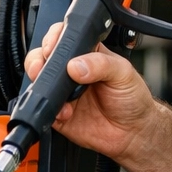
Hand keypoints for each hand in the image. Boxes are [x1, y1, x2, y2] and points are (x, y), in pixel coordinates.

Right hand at [25, 22, 157, 163]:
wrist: (133, 132)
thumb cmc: (132, 98)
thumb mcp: (123, 73)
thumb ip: (101, 65)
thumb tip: (76, 65)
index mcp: (87, 54)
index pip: (64, 38)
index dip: (53, 39)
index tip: (52, 47)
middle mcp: (72, 71)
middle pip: (43, 57)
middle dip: (37, 61)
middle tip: (43, 68)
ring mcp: (64, 92)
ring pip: (39, 82)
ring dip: (41, 85)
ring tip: (57, 93)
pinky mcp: (60, 114)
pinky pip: (45, 109)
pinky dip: (50, 110)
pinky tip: (66, 112)